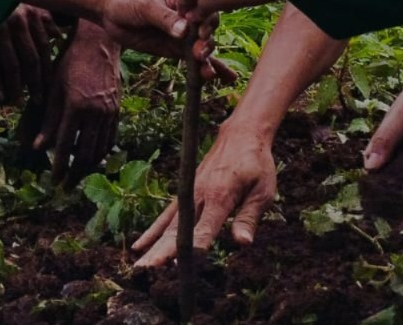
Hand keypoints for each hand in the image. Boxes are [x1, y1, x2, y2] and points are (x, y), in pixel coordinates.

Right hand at [0, 3, 59, 104]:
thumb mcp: (24, 3)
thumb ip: (42, 18)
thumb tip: (59, 35)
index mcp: (31, 14)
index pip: (44, 47)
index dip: (48, 68)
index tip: (51, 86)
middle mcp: (18, 21)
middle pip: (31, 59)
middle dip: (36, 83)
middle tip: (39, 101)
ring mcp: (0, 27)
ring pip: (12, 64)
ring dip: (16, 87)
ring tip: (19, 103)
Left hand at [30, 23, 120, 183]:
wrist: (98, 44)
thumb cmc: (70, 62)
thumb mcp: (53, 88)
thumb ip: (47, 119)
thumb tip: (37, 147)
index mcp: (76, 106)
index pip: (65, 145)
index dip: (58, 166)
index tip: (53, 181)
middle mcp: (96, 112)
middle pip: (86, 154)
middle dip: (75, 175)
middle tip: (65, 187)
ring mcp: (109, 112)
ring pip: (101, 149)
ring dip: (89, 168)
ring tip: (78, 177)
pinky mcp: (117, 110)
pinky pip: (111, 138)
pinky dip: (102, 153)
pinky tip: (93, 159)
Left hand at [96, 0, 224, 77]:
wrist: (109, 10)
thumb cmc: (127, 0)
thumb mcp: (145, 5)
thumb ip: (164, 18)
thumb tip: (184, 31)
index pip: (203, 9)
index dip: (206, 21)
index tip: (200, 32)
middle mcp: (188, 16)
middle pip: (207, 30)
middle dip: (207, 43)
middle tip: (198, 52)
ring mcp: (183, 34)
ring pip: (203, 47)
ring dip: (208, 59)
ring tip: (208, 73)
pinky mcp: (175, 49)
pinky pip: (194, 59)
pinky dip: (207, 68)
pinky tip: (223, 79)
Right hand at [132, 121, 276, 265]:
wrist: (241, 133)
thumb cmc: (256, 163)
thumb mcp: (263, 190)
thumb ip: (249, 217)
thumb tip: (243, 243)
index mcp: (221, 195)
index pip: (205, 227)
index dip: (195, 246)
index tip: (181, 263)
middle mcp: (199, 194)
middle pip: (179, 227)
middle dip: (163, 249)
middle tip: (147, 269)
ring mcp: (189, 192)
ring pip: (168, 223)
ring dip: (153, 244)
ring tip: (139, 265)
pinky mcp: (186, 191)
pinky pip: (166, 214)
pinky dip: (153, 230)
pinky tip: (140, 245)